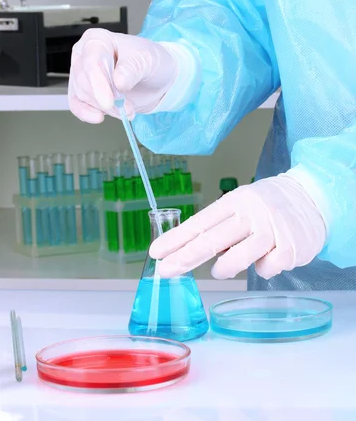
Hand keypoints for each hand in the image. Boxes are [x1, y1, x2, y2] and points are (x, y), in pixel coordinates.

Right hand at [68, 29, 178, 122]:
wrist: (157, 80)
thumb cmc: (150, 61)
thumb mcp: (147, 60)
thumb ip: (132, 69)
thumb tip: (118, 81)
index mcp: (97, 40)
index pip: (91, 60)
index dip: (98, 81)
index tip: (109, 100)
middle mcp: (85, 56)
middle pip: (84, 79)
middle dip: (105, 98)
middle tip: (127, 106)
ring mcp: (84, 76)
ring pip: (83, 95)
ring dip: (106, 108)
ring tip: (127, 108)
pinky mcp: (85, 94)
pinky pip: (76, 105)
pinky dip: (87, 114)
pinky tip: (99, 117)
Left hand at [149, 174, 326, 279]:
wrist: (314, 198)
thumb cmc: (270, 205)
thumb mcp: (243, 204)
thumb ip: (222, 227)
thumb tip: (196, 252)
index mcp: (236, 200)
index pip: (200, 222)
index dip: (176, 238)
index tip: (155, 252)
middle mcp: (252, 213)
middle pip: (212, 239)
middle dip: (184, 257)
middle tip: (164, 271)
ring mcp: (272, 231)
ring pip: (237, 259)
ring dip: (223, 269)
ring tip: (218, 270)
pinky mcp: (291, 249)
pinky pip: (267, 269)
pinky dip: (263, 267)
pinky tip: (268, 256)